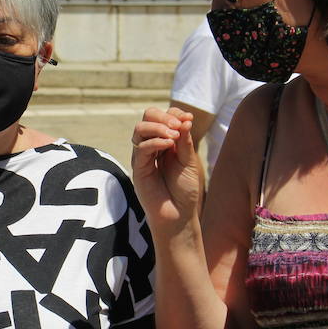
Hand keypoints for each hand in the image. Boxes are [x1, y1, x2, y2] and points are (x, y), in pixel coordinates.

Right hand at [130, 106, 204, 228]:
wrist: (179, 215)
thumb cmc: (184, 190)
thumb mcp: (189, 162)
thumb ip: (185, 142)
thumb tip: (185, 119)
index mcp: (165, 142)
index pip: (163, 117)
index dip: (174, 113)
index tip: (188, 119)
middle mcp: (152, 146)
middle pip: (147, 117)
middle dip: (163, 117)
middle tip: (178, 126)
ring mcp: (143, 156)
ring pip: (140, 129)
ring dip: (158, 127)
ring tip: (173, 136)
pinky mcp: (138, 169)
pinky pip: (141, 148)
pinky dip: (155, 142)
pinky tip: (169, 145)